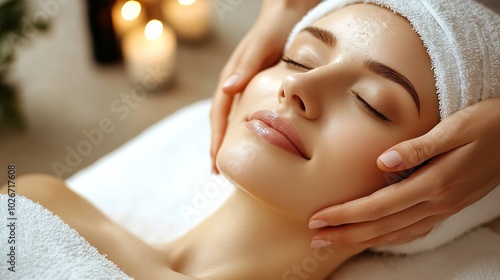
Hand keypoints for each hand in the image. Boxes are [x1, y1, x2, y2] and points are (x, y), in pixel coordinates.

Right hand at [210, 0, 318, 172]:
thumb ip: (246, 66)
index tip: (215, 162)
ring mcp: (243, 84)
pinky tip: (248, 140)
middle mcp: (234, 83)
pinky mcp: (254, 85)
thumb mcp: (262, 46)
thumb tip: (227, 90)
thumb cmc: (275, 28)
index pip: (219, 114)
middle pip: (220, 120)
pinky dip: (240, 129)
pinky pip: (242, 111)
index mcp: (232, 77)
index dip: (216, 139)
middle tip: (216, 172)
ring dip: (226, 140)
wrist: (285, 13)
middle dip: (216, 145)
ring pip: (230, 117)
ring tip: (227, 162)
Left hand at [309, 98, 499, 247]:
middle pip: (383, 226)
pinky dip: (391, 238)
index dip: (346, 214)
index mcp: (435, 182)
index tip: (318, 218)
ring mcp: (445, 208)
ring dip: (364, 239)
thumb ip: (419, 147)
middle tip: (316, 238)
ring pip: (398, 233)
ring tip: (335, 241)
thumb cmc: (487, 123)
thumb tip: (383, 161)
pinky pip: (415, 230)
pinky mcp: (450, 206)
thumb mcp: (455, 127)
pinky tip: (376, 238)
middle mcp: (438, 202)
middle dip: (346, 234)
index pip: (379, 205)